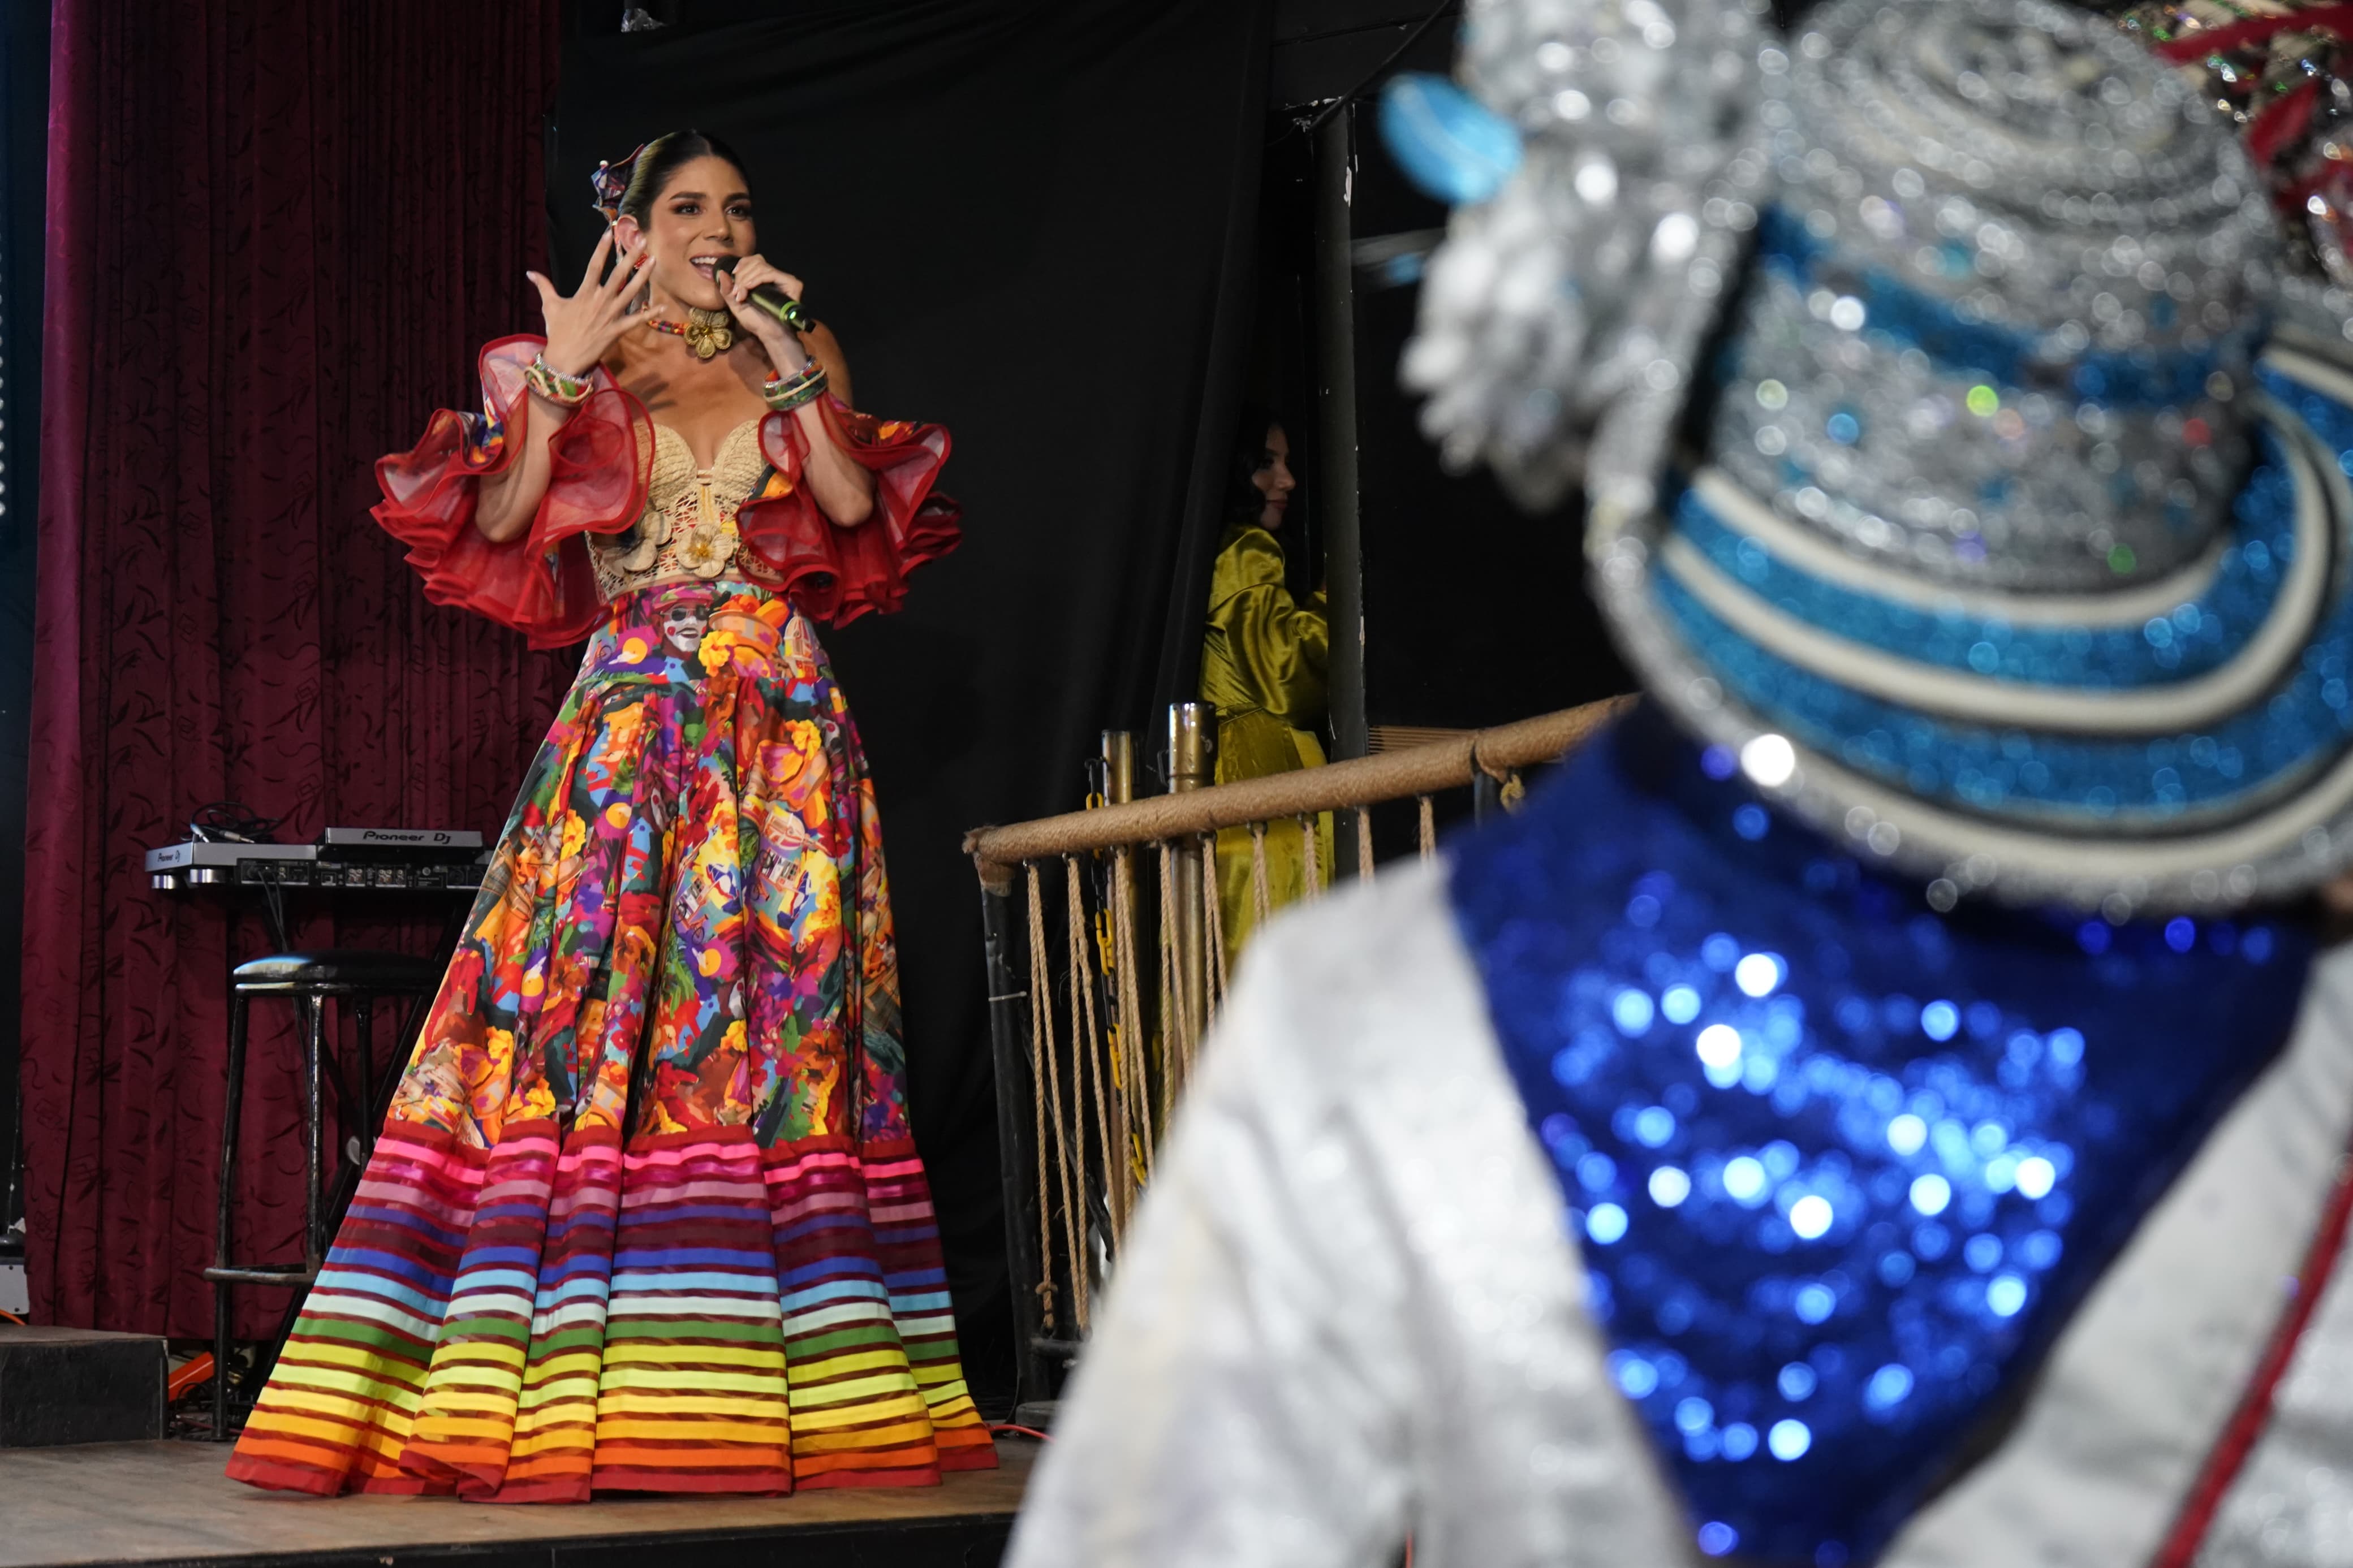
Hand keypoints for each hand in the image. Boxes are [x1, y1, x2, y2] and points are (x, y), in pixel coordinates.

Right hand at [526, 229, 649, 377]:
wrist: (565, 358)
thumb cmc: (557, 331)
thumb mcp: (549, 306)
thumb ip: (543, 286)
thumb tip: (530, 272)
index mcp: (584, 293)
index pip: (594, 265)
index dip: (602, 248)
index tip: (610, 233)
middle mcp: (600, 301)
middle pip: (618, 274)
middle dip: (630, 256)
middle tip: (642, 240)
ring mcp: (610, 315)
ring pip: (631, 292)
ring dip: (643, 276)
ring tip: (653, 260)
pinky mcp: (618, 330)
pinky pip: (636, 320)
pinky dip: (649, 314)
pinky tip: (662, 306)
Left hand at [720, 253, 808, 368]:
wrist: (770, 334)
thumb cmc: (756, 323)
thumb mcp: (736, 306)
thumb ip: (727, 290)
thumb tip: (721, 272)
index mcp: (763, 279)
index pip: (753, 260)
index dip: (742, 264)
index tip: (733, 276)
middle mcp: (774, 277)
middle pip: (756, 261)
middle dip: (741, 275)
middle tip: (737, 292)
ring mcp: (784, 280)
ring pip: (761, 266)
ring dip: (746, 279)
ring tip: (742, 295)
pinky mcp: (792, 284)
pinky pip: (770, 273)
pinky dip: (756, 279)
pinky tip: (750, 288)